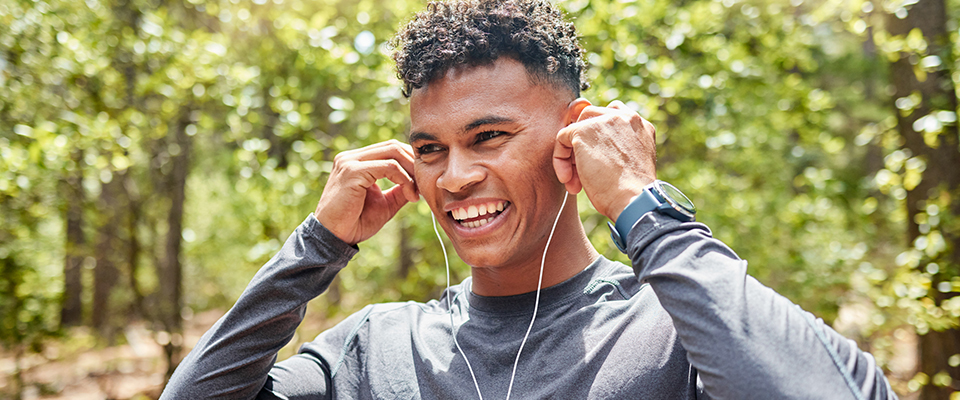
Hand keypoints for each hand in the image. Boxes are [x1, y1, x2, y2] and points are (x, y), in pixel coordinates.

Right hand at [314, 140, 418, 243]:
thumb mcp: (384, 203)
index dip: (410, 162)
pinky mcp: (353, 171)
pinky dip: (404, 179)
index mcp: (356, 161)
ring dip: (411, 171)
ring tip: (416, 192)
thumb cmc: (355, 222)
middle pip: (393, 146)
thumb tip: (418, 182)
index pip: (389, 149)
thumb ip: (399, 190)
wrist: (333, 238)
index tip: (421, 184)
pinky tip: (410, 195)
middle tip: (423, 185)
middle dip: (413, 163)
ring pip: (393, 152)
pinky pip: (389, 166)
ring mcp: (350, 162)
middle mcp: (351, 157)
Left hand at [553, 100, 656, 220]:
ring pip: (576, 129)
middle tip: (582, 172)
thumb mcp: (629, 162)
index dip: (598, 134)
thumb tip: (591, 147)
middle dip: (583, 144)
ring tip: (575, 182)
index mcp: (639, 124)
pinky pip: (561, 138)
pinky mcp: (583, 131)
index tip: (594, 158)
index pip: (611, 115)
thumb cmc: (631, 193)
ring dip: (571, 155)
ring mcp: (604, 121)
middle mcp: (624, 117)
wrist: (633, 199)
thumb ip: (617, 147)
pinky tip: (568, 180)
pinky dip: (560, 160)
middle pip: (590, 118)